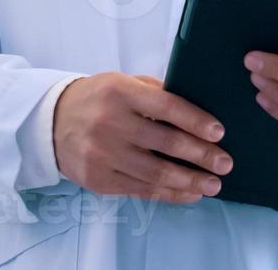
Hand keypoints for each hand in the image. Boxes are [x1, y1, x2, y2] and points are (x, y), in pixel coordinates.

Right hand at [52, 72, 230, 203]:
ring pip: (155, 172)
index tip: (219, 133)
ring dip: (189, 181)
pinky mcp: (99, 180)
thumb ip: (156, 93)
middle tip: (225, 163)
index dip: (196, 120)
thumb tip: (198, 109)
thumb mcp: (123, 83)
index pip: (167, 106)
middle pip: (165, 143)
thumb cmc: (98, 99)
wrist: (52, 122)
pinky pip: (141, 190)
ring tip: (213, 184)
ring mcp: (103, 154)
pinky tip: (189, 193)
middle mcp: (111, 123)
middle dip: (200, 155)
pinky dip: (169, 193)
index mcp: (121, 92)